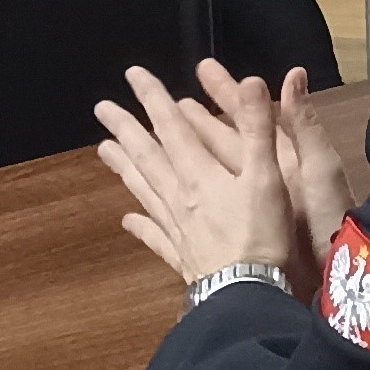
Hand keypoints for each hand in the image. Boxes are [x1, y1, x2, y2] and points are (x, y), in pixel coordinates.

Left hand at [91, 60, 328, 288]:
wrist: (246, 294)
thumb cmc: (261, 234)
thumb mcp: (268, 176)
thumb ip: (258, 129)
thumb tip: (253, 82)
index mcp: (199, 173)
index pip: (171, 127)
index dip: (153, 98)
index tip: (134, 75)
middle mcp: (179, 196)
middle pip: (147, 155)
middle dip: (126, 128)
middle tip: (102, 108)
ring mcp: (176, 227)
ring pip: (143, 189)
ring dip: (123, 167)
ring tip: (103, 150)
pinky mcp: (180, 255)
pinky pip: (154, 235)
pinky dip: (139, 225)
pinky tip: (127, 221)